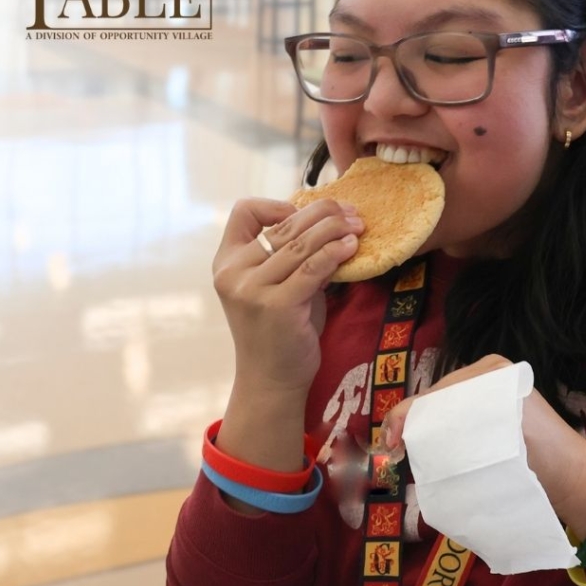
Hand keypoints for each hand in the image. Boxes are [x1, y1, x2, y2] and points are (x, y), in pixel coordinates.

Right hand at [212, 195, 362, 401]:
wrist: (272, 381)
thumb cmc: (280, 333)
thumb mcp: (280, 286)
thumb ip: (293, 258)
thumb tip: (329, 224)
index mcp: (227, 262)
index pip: (244, 211)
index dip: (278, 205)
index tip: (308, 215)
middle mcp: (233, 272)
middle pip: (282, 225)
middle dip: (323, 213)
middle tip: (352, 213)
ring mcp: (252, 289)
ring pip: (300, 243)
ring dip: (334, 229)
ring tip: (358, 226)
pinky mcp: (277, 306)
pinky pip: (312, 267)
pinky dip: (335, 252)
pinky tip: (351, 247)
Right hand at [381, 355, 585, 528]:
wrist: (575, 482)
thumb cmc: (544, 454)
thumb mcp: (499, 428)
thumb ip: (456, 421)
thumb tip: (408, 424)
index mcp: (491, 371)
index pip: (437, 390)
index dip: (409, 415)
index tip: (393, 443)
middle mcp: (488, 382)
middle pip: (436, 403)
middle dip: (414, 426)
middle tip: (395, 453)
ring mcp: (488, 404)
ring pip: (442, 418)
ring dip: (424, 437)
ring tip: (407, 457)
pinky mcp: (489, 427)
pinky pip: (454, 431)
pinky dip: (439, 445)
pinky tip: (429, 459)